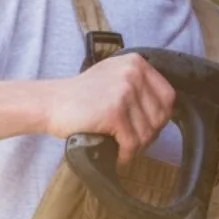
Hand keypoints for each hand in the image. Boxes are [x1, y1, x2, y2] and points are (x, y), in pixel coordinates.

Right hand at [41, 54, 175, 169]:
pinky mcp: (115, 111)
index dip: (161, 117)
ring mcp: (124, 91)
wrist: (50, 103)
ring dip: (137, 146)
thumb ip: (140, 86)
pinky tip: (119, 155)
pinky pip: (132, 142)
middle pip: (161, 116)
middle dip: (149, 134)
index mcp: (136, 63)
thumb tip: (166, 113)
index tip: (148, 128)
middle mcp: (133, 73)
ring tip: (123, 148)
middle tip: (133, 142)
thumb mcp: (114, 77)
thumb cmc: (81, 96)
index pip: (168, 96)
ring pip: (147, 132)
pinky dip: (126, 154)